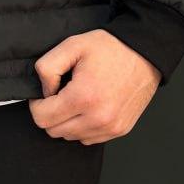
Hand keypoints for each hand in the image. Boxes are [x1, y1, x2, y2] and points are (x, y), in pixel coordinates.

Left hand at [28, 29, 160, 144]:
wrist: (146, 53)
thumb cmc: (110, 48)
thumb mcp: (72, 45)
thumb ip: (47, 68)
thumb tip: (45, 92)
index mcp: (83, 97)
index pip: (42, 119)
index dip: (37, 105)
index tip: (46, 93)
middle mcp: (98, 118)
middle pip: (54, 131)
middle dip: (51, 113)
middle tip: (61, 94)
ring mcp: (110, 127)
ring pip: (70, 137)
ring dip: (67, 121)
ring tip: (78, 99)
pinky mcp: (120, 130)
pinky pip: (89, 138)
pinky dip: (84, 126)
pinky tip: (90, 107)